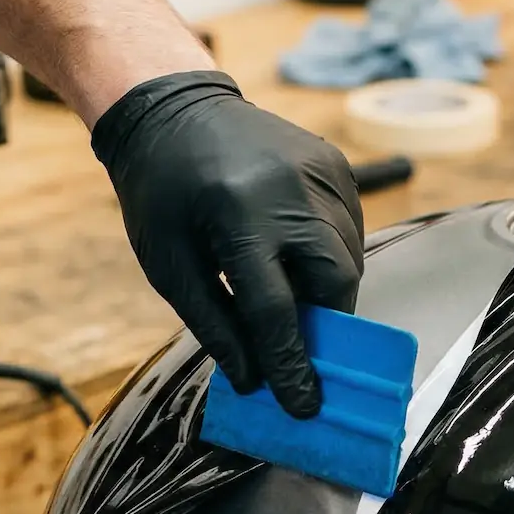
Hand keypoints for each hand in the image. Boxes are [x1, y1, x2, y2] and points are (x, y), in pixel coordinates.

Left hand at [93, 70, 362, 418]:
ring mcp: (321, 172)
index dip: (291, 364)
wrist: (174, 108)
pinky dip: (333, 257)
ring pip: (350, 259)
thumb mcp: (169, 266)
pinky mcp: (336, 164)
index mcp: (237, 217)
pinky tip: (301, 258)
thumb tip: (256, 381)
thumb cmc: (163, 195)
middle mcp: (289, 191)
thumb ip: (215, 325)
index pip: (276, 310)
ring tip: (297, 303)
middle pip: (333, 282)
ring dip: (330, 294)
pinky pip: (349, 230)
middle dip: (325, 327)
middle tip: (303, 350)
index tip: (305, 405)